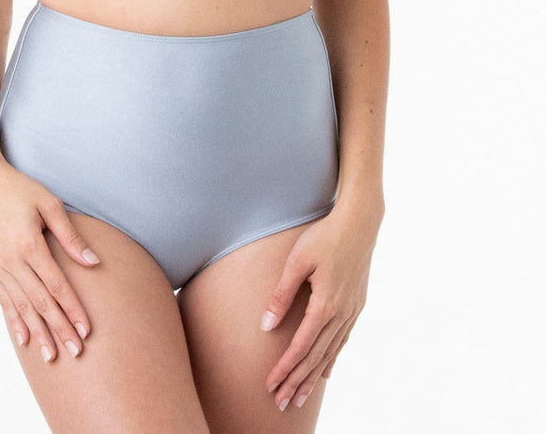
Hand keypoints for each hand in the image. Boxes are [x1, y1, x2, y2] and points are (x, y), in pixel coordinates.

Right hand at [0, 157, 101, 362]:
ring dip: (38, 332)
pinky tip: (24, 339)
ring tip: (51, 355)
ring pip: (21, 307)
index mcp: (29, 244)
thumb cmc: (20, 190)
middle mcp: (11, 260)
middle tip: (75, 352)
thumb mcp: (50, 204)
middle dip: (59, 329)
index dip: (73, 310)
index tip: (86, 330)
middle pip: (40, 303)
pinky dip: (15, 321)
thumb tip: (93, 262)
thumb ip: (71, 237)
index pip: (57, 286)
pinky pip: (3, 301)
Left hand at [260, 200, 382, 410]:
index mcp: (325, 305)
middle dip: (297, 381)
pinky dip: (332, 358)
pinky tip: (325, 371)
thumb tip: (266, 326)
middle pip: (316, 357)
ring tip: (299, 396)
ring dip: (313, 376)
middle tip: (281, 403)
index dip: (285, 368)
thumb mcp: (297, 261)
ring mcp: (352, 311)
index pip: (301, 346)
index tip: (270, 385)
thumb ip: (281, 295)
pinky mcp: (357, 305)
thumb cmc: (324, 236)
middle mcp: (342, 314)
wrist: (360, 222)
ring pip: (330, 352)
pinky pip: (343, 340)